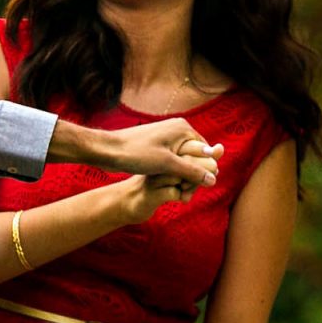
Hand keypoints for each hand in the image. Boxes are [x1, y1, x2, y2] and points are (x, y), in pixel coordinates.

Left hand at [105, 119, 222, 190]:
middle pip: (196, 156)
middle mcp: (178, 130)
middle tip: (184, 194)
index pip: (206, 151)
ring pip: (184, 160)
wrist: (108, 150)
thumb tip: (213, 180)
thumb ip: (192, 171)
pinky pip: (172, 160)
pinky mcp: (158, 145)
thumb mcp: (167, 165)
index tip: (195, 187)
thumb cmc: (136, 153)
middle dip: (193, 174)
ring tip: (176, 191)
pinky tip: (166, 183)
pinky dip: (172, 172)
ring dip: (182, 175)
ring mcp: (167, 137)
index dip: (205, 170)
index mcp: (184, 129)